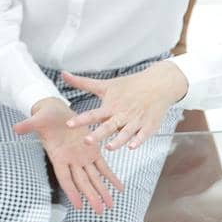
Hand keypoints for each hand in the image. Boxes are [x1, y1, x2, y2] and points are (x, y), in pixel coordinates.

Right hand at [12, 98, 125, 213]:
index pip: (65, 178)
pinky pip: (103, 167)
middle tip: (100, 211)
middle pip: (82, 182)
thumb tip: (15, 128)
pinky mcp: (92, 151)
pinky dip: (111, 177)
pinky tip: (119, 188)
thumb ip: (28, 125)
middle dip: (91, 196)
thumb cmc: (45, 116)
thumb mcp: (37, 120)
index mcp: (58, 156)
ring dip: (102, 191)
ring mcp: (82, 157)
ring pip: (94, 178)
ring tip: (110, 205)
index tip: (79, 206)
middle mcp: (71, 161)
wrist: (54, 111)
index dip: (72, 192)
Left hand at [62, 63, 186, 150]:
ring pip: (126, 133)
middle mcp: (122, 114)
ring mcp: (136, 120)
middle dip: (98, 134)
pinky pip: (143, 135)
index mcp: (110, 106)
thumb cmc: (129, 85)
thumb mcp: (105, 85)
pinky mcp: (149, 125)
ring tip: (109, 147)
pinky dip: (138, 140)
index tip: (68, 124)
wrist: (158, 84)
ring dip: (118, 141)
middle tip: (86, 141)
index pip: (92, 114)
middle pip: (108, 126)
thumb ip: (82, 83)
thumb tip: (63, 73)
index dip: (80, 120)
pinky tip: (132, 147)